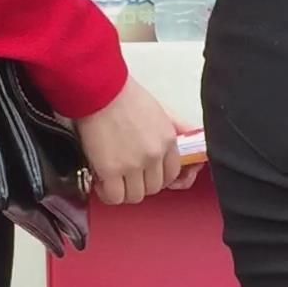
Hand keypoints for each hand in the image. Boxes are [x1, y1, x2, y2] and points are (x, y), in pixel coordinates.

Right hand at [75, 77, 197, 205]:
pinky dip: (108, 194)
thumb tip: (188, 137)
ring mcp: (133, 164)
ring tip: (113, 180)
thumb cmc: (122, 94)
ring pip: (135, 196)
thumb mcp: (160, 110)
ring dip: (123, 191)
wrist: (99, 89)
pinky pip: (115, 197)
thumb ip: (175, 127)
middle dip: (140, 184)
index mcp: (168, 140)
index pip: (171, 174)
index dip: (157, 177)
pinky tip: (101, 183)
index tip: (146, 175)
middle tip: (127, 176)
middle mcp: (154, 155)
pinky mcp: (111, 170)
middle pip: (154, 188)